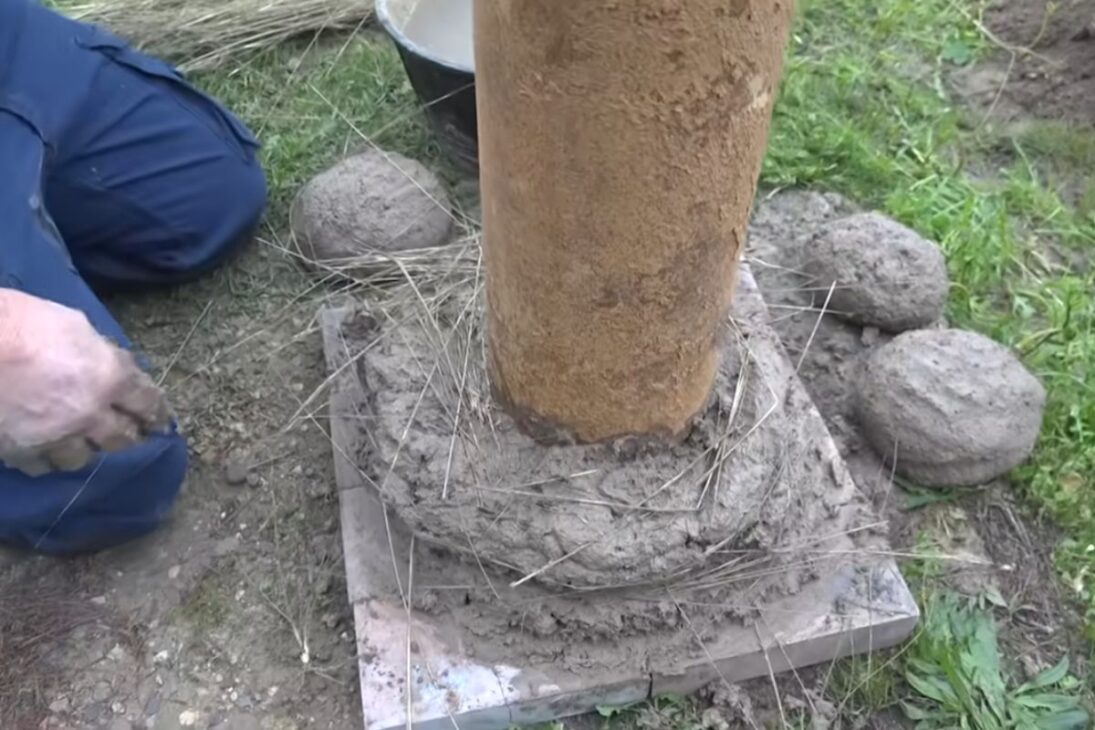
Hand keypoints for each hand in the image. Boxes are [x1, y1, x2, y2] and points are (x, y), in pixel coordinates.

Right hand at [0, 289, 170, 475]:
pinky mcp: (23, 451)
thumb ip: (99, 351)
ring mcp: (56, 436)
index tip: (161, 421)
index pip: (148, 402)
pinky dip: (46, 458)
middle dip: (128, 434)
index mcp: (110, 377)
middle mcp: (90, 413)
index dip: (157, 412)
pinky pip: (43, 465)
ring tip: (82, 442)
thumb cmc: (19, 321)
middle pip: (123, 438)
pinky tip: (44, 450)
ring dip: (86, 449)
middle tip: (128, 434)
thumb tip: (113, 362)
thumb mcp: (73, 324)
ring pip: (84, 458)